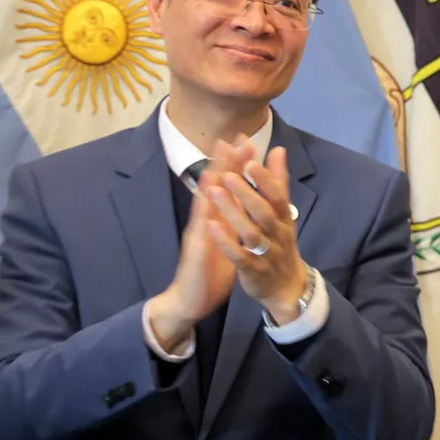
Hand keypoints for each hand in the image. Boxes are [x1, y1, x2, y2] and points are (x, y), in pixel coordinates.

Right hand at [147, 148, 244, 350]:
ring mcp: (198, 234)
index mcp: (218, 219)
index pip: (229, 187)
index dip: (238, 165)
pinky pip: (201, 232)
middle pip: (217, 188)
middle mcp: (206, 221)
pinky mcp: (195, 251)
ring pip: (206, 204)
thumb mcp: (229, 241)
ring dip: (212, 182)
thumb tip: (246, 200)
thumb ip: (236, 219)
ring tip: (220, 159)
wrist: (190, 299)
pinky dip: (205, 216)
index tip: (249, 142)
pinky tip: (208, 201)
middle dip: (227, 164)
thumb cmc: (210, 271)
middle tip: (237, 140)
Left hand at [203, 140, 306, 324]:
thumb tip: (278, 150)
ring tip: (214, 192)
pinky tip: (212, 227)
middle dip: (246, 192)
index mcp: (283, 218)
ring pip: (251, 233)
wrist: (286, 288)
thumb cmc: (280, 243)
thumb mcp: (282, 214)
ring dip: (233, 213)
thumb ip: (278, 182)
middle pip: (263, 212)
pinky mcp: (253, 271)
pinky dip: (227, 242)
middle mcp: (277, 234)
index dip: (265, 178)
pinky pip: (240, 257)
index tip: (249, 159)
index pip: (277, 195)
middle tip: (227, 173)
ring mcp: (266, 254)